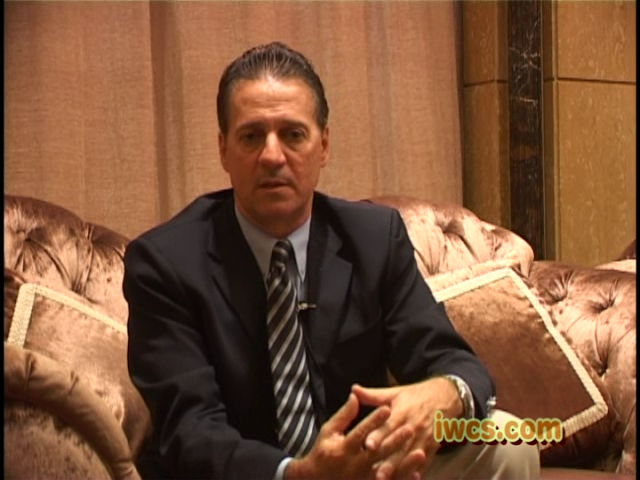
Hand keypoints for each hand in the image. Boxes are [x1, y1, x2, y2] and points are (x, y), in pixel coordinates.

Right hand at [284, 393, 421, 479]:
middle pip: (378, 452)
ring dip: (405, 463)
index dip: (374, 420)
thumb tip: (354, 396)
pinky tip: (418, 474)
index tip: (387, 408)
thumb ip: (344, 415)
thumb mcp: (328, 431)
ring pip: (388, 471)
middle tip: (410, 428)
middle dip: (395, 440)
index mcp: (344, 448)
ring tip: (420, 453)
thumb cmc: (323, 452)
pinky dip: (404, 479)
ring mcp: (363, 478)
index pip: (361, 432)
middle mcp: (354, 465)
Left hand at [351, 377, 462, 479]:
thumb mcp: (394, 392)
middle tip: (376, 472)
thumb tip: (353, 389)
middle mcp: (414, 426)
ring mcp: (425, 438)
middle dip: (389, 460)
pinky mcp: (432, 447)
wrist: (444, 397)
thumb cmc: (414, 396)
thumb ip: (372, 395)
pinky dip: (417, 471)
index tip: (368, 445)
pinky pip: (425, 462)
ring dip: (399, 469)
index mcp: (403, 412)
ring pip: (410, 457)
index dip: (379, 435)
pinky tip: (410, 479)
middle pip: (399, 446)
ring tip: (386, 479)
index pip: (389, 425)